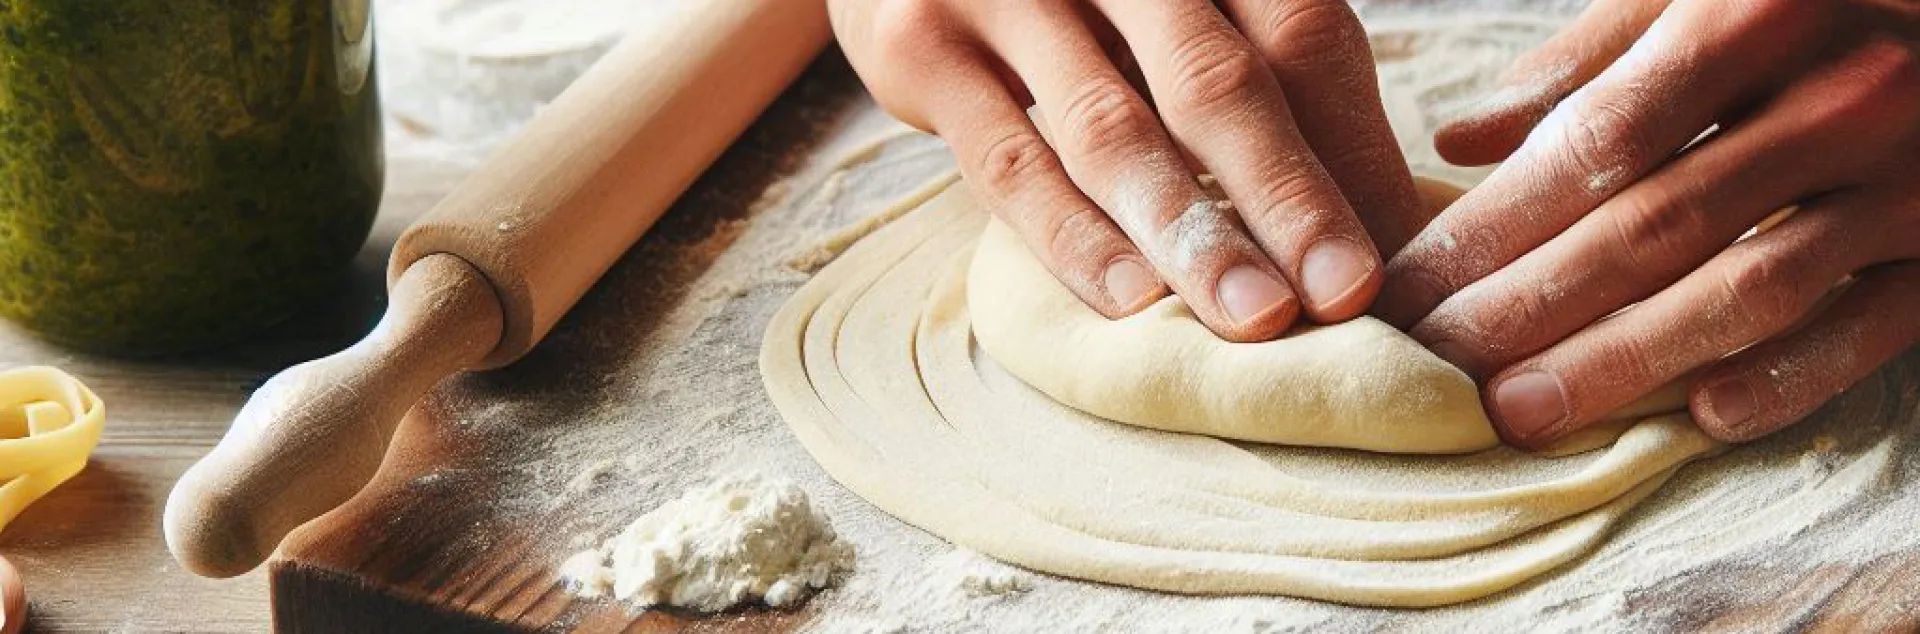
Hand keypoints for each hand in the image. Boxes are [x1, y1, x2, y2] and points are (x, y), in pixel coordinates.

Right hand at [830, 0, 1424, 340]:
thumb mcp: (1166, 4)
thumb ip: (1255, 73)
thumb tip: (1373, 220)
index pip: (1301, 35)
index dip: (1355, 148)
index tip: (1396, 257)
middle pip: (1218, 80)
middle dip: (1288, 197)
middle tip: (1345, 296)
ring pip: (1112, 129)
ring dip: (1189, 233)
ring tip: (1252, 317)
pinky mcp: (919, 45)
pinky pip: (1008, 159)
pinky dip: (1072, 236)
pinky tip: (1130, 298)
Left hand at [1376, 0, 1919, 447]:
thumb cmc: (1824, 2)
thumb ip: (1587, 60)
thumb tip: (1459, 139)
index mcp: (1755, 14)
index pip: (1594, 144)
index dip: (1490, 226)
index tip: (1410, 288)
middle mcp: (1839, 93)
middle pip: (1653, 225)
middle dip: (1529, 308)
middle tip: (1437, 369)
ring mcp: (1909, 175)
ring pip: (1749, 287)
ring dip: (1626, 359)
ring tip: (1523, 411)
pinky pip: (1871, 326)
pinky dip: (1789, 378)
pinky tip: (1700, 416)